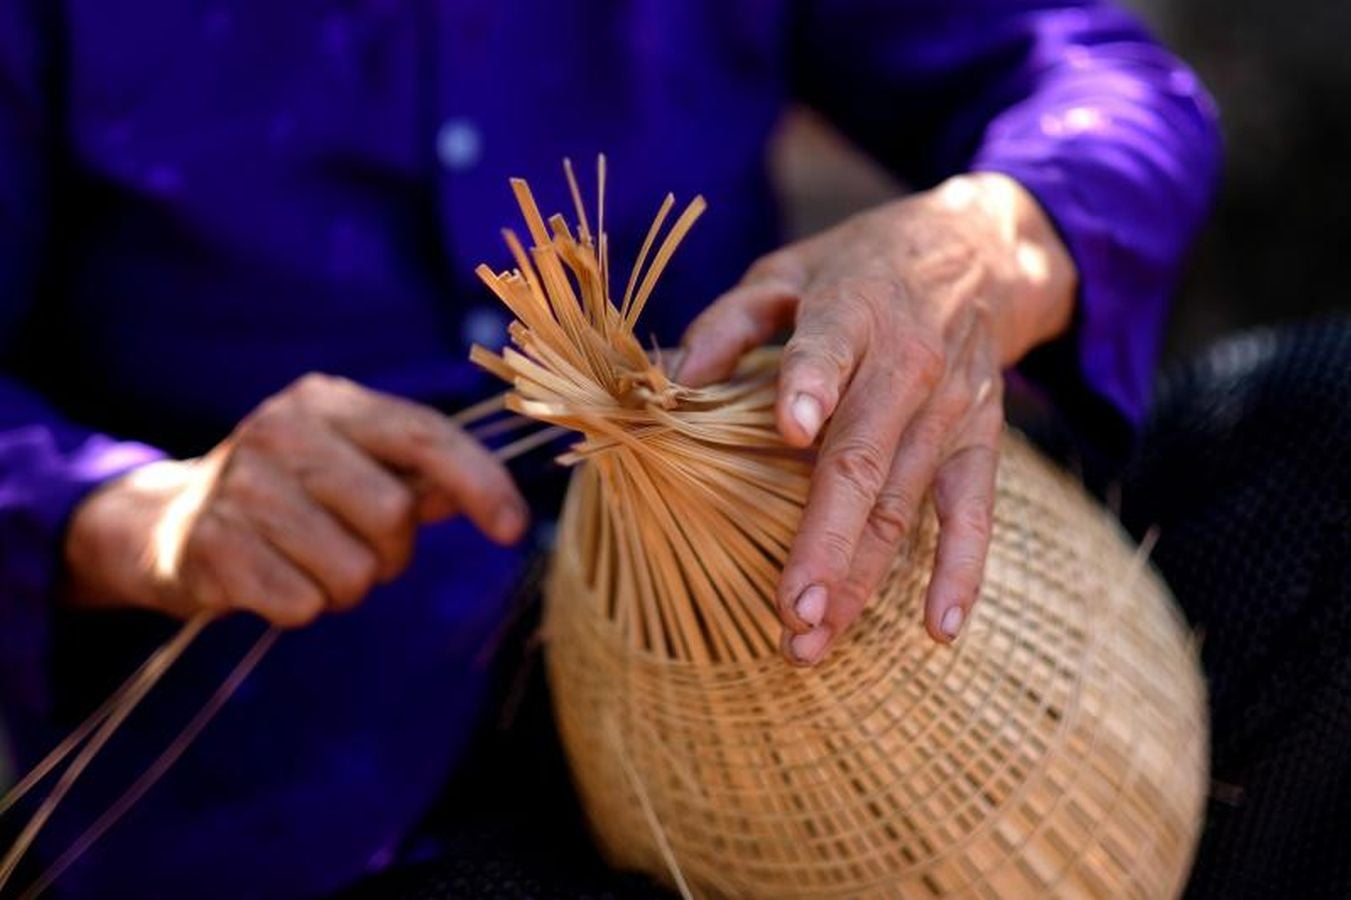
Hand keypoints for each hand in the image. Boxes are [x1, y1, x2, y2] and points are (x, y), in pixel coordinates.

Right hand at [64, 373, 527, 626]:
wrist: (169, 521)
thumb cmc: (294, 494)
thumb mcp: (354, 465)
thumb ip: (424, 476)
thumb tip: (503, 501)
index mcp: (328, 402)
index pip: (424, 435)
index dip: (480, 482)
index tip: (513, 530)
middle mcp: (281, 430)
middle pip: (394, 515)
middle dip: (393, 554)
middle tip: (360, 551)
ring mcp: (240, 486)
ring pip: (352, 571)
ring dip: (347, 586)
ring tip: (311, 562)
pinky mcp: (210, 546)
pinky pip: (303, 605)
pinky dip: (301, 606)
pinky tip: (274, 578)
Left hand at [679, 172, 1075, 660]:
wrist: (979, 252)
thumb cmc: (860, 268)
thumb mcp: (788, 270)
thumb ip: (731, 322)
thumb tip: (673, 378)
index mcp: (853, 311)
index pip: (830, 349)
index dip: (810, 386)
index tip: (791, 431)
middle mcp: (908, 365)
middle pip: (864, 459)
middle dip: (826, 541)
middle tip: (790, 612)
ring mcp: (949, 411)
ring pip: (904, 504)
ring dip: (865, 578)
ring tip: (817, 640)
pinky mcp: (980, 441)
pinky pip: (973, 513)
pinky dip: (962, 571)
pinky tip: (940, 631)